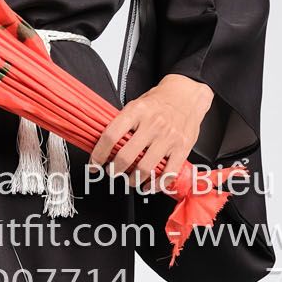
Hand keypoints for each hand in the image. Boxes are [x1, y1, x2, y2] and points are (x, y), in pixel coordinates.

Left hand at [87, 73, 215, 193]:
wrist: (187, 95)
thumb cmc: (159, 101)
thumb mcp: (136, 105)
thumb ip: (122, 124)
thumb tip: (104, 146)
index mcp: (137, 111)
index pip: (111, 136)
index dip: (98, 154)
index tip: (94, 163)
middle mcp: (153, 124)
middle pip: (126, 157)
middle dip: (114, 170)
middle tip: (112, 172)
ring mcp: (168, 137)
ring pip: (145, 169)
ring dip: (133, 180)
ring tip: (130, 180)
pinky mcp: (182, 148)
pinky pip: (167, 173)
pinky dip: (156, 185)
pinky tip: (149, 185)